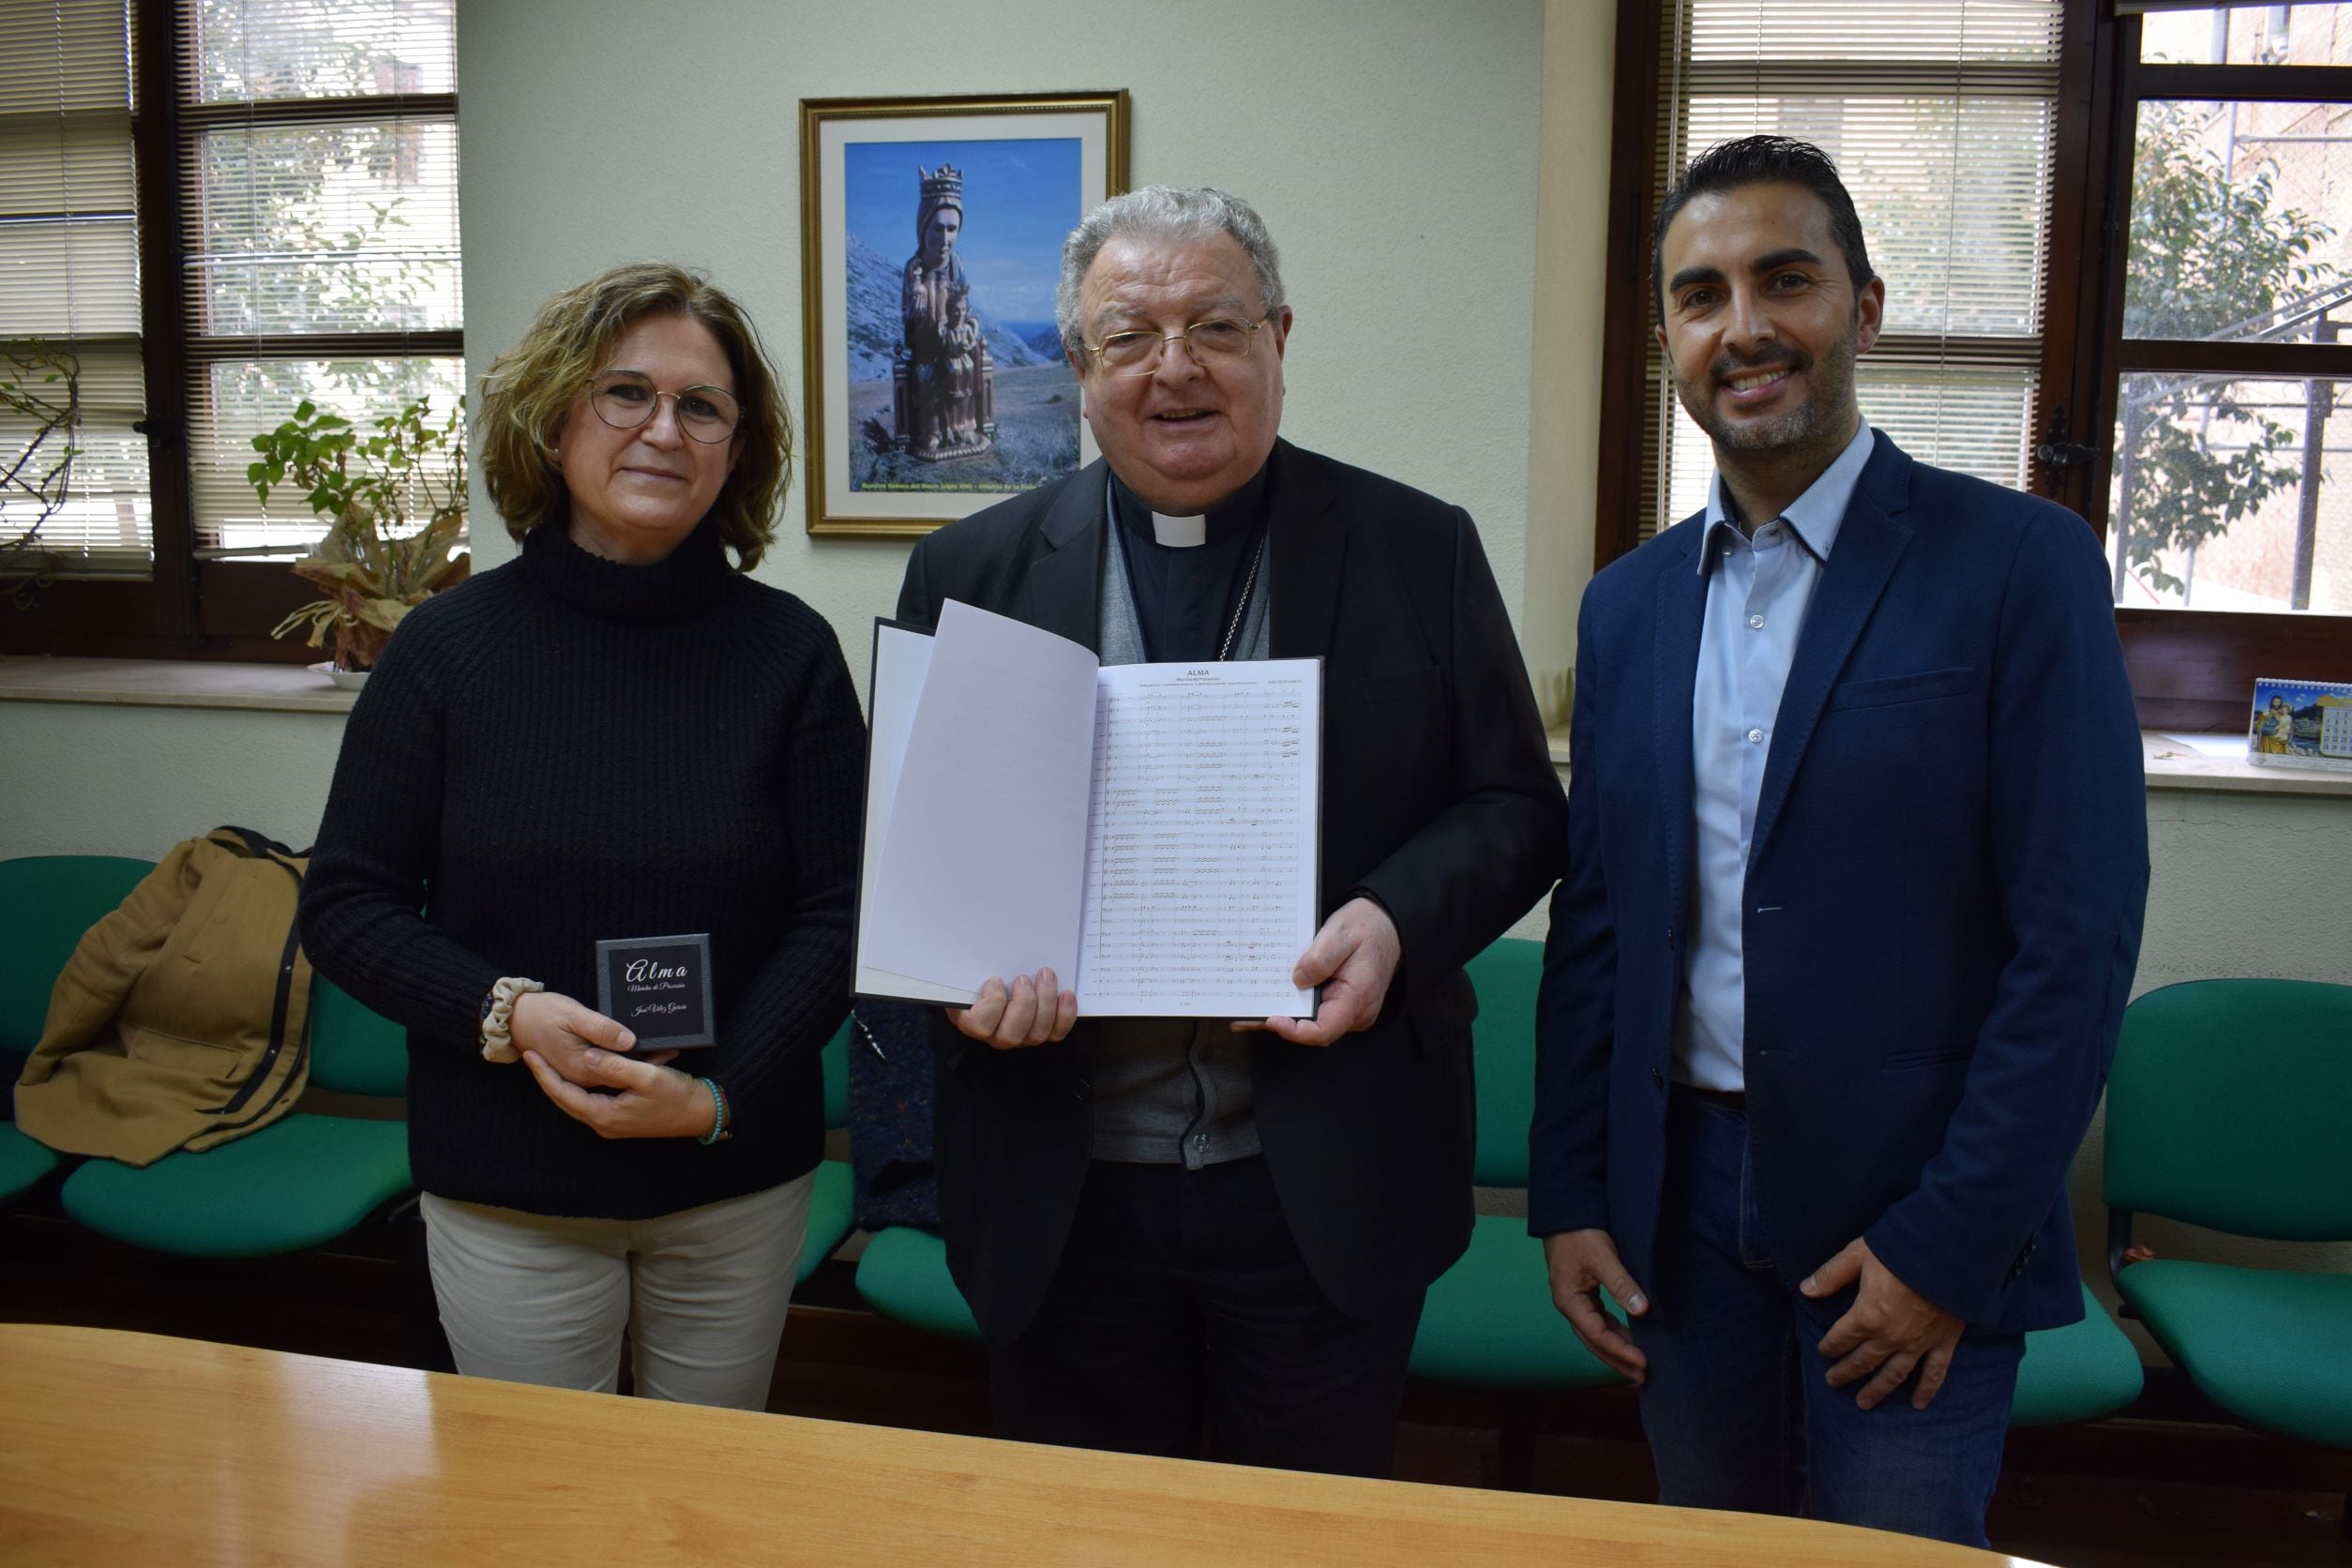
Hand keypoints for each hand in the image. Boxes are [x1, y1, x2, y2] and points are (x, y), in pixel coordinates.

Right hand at [509, 991, 676, 1082]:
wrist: (515, 1017)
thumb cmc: (543, 1013)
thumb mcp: (574, 1016)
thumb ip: (601, 1030)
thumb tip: (628, 1040)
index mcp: (581, 1070)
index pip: (621, 1074)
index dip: (646, 1065)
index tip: (669, 1055)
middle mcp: (581, 1078)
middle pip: (621, 1077)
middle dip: (646, 1066)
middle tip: (672, 1053)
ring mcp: (579, 1074)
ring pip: (615, 1074)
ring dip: (637, 1064)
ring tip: (664, 1051)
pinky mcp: (579, 1066)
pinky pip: (606, 1069)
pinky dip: (623, 1060)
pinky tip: (641, 1048)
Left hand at [520, 1047, 714, 1139]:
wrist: (700, 1113)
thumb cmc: (677, 1096)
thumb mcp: (647, 1076)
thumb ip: (614, 1066)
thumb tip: (586, 1057)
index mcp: (605, 1115)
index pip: (563, 1094)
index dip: (544, 1074)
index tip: (530, 1055)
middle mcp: (604, 1123)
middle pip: (564, 1100)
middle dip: (547, 1078)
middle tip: (531, 1057)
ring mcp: (612, 1122)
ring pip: (576, 1101)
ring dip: (561, 1083)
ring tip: (547, 1062)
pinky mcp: (620, 1117)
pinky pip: (590, 1100)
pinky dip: (579, 1085)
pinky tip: (579, 1071)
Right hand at [949, 967, 1075, 1048]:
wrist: (993, 978)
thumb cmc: (978, 975)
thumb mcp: (969, 969)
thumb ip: (970, 966)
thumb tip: (969, 947)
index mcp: (971, 1019)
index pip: (979, 1025)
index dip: (991, 1004)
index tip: (996, 980)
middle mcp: (995, 1034)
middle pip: (1010, 1035)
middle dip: (1023, 1004)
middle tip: (1023, 978)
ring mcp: (1020, 1036)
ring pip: (1036, 1034)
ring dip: (1045, 1003)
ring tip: (1046, 977)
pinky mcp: (1041, 1032)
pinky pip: (1056, 1033)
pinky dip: (1064, 1014)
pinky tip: (1066, 994)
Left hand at [1232, 897, 1400, 1044]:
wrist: (1386, 924)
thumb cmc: (1367, 927)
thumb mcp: (1342, 933)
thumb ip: (1319, 958)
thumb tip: (1297, 979)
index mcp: (1358, 997)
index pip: (1323, 1030)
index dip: (1294, 1030)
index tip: (1270, 1018)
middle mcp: (1356, 1012)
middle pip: (1313, 1029)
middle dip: (1280, 1023)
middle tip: (1246, 1014)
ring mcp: (1349, 1010)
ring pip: (1313, 1022)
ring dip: (1284, 1015)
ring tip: (1250, 1009)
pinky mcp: (1342, 1004)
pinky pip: (1317, 1011)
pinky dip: (1295, 1007)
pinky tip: (1273, 999)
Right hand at [1542, 1228, 1650, 1383]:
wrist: (1565, 1214)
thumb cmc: (1580, 1234)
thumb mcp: (1603, 1258)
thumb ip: (1621, 1285)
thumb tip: (1643, 1311)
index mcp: (1570, 1302)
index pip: (1598, 1336)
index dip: (1621, 1352)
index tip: (1644, 1362)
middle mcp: (1570, 1306)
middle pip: (1595, 1343)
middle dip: (1618, 1361)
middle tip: (1644, 1378)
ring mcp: (1575, 1301)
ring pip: (1597, 1335)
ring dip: (1617, 1350)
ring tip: (1639, 1364)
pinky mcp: (1582, 1294)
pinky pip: (1598, 1322)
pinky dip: (1614, 1333)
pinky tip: (1628, 1338)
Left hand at [1804, 1237, 1965, 1410]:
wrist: (1948, 1254)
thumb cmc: (1900, 1251)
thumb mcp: (1857, 1255)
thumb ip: (1830, 1275)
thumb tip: (1805, 1289)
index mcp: (1866, 1316)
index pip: (1841, 1339)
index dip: (1829, 1347)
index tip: (1824, 1352)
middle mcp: (1889, 1337)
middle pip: (1863, 1362)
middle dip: (1845, 1373)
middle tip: (1833, 1383)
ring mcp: (1917, 1344)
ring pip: (1893, 1375)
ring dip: (1877, 1391)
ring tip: (1863, 1403)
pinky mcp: (1942, 1343)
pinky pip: (1934, 1373)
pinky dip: (1926, 1390)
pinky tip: (1919, 1405)